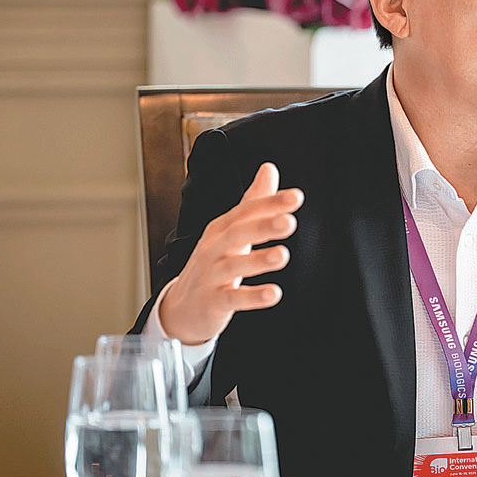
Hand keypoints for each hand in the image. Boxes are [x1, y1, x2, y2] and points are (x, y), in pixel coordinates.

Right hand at [159, 162, 304, 343]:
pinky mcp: (213, 302)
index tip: (296, 197)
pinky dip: (252, 297)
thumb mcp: (232, 230)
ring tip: (282, 255)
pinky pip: (233, 299)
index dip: (270, 203)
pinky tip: (274, 294)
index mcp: (222, 228)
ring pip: (234, 266)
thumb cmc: (214, 263)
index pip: (246, 211)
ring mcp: (211, 276)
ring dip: (258, 260)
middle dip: (262, 226)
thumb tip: (269, 168)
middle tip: (289, 222)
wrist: (181, 308)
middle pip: (237, 233)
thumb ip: (254, 202)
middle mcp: (214, 248)